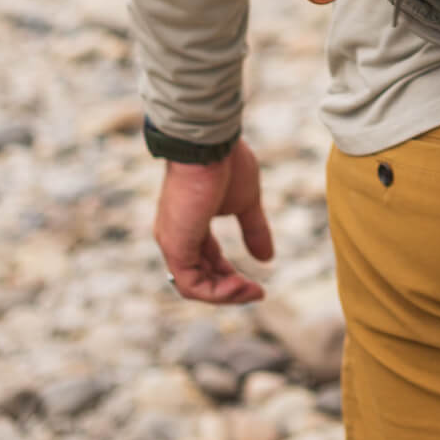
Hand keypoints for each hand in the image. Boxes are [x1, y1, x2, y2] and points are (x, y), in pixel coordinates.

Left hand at [153, 137, 273, 303]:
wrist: (209, 144)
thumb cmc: (226, 164)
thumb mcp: (246, 203)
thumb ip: (254, 230)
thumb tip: (267, 258)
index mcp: (191, 226)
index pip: (207, 262)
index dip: (230, 276)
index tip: (256, 283)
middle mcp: (176, 237)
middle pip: (200, 278)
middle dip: (229, 289)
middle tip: (256, 292)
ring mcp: (173, 242)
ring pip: (194, 286)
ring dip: (225, 294)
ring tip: (252, 291)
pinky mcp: (175, 245)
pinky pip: (191, 284)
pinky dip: (216, 291)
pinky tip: (240, 285)